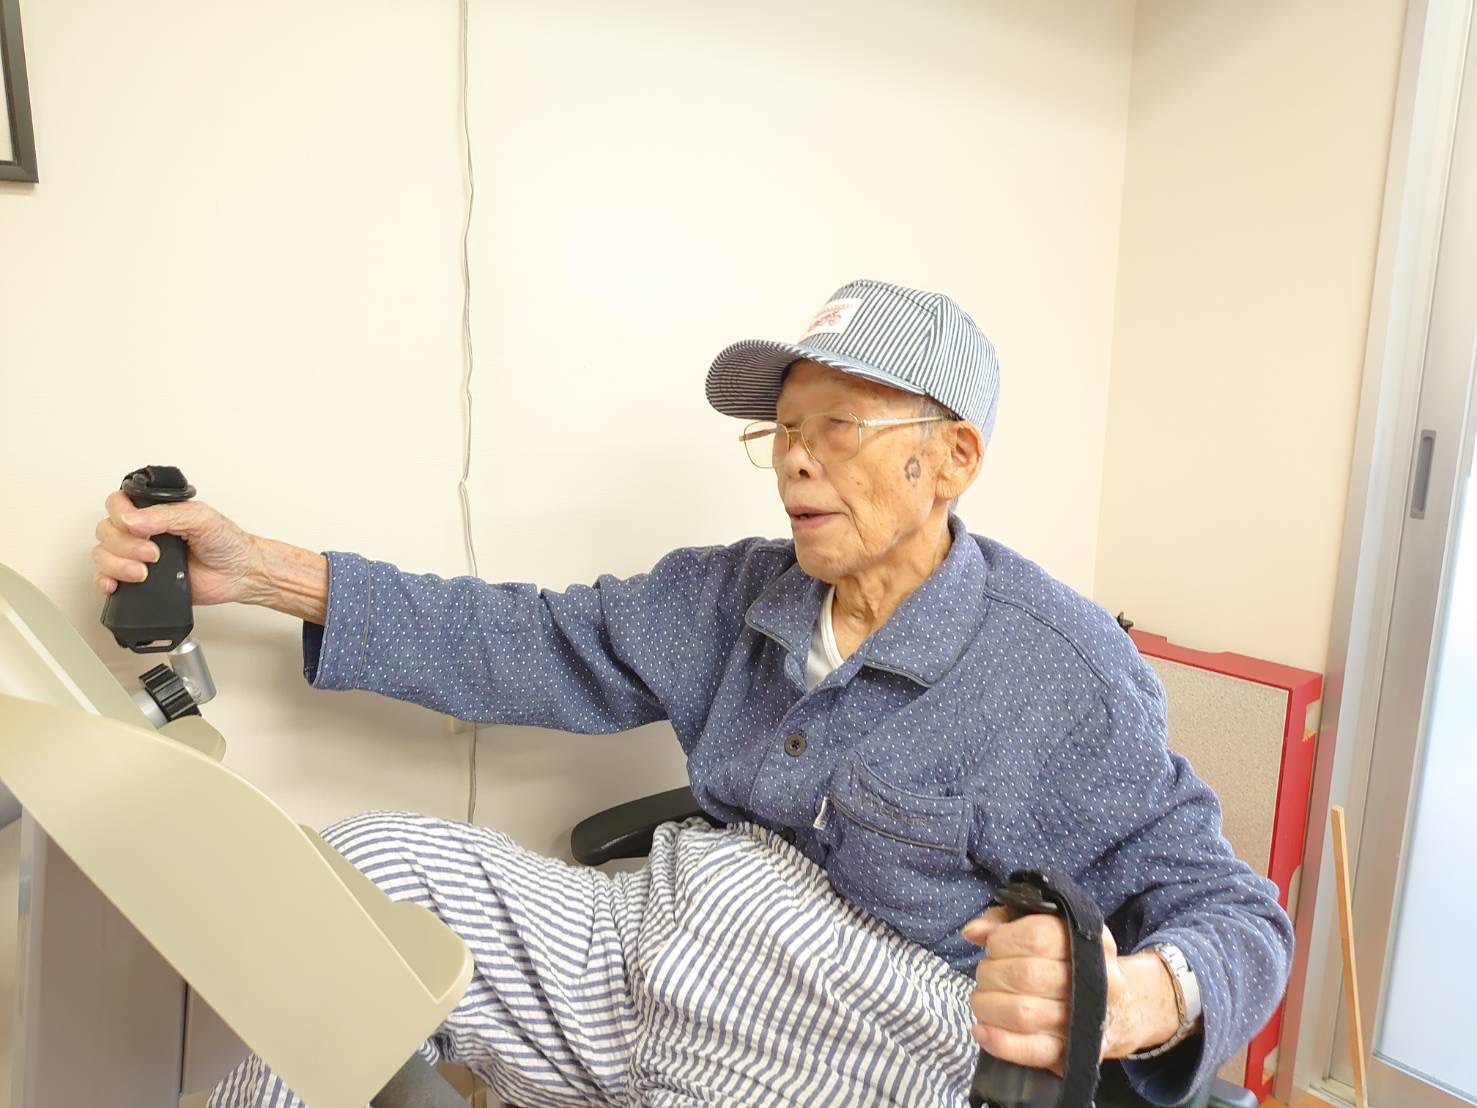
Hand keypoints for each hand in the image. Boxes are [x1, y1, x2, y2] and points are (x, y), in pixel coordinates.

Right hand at [92, 490, 263, 606]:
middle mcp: (143, 532)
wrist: (239, 573)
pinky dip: (104, 581)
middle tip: (153, 554)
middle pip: (106, 531)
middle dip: (124, 545)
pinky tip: (115, 585)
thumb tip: (132, 520)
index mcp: (155, 512)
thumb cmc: (226, 543)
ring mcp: (138, 556)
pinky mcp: (139, 580)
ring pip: (103, 554)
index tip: (137, 528)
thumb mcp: (201, 518)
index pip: (118, 504)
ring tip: (144, 573)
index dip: (119, 515)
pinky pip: (107, 578)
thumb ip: (166, 515)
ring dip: (117, 564)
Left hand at [962, 906, 1177, 1074]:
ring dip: (989, 1005)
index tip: (994, 944)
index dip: (1003, 940)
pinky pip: (1032, 1051)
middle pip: (1025, 975)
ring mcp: (1084, 1019)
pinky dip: (1000, 1042)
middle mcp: (1093, 979)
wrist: (1121, 1006)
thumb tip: (974, 932)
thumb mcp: (1050, 927)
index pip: (1037, 936)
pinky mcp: (1073, 1052)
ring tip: (983, 999)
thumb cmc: (1072, 961)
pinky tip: (982, 1031)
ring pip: (1024, 1013)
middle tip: (986, 974)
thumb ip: (1007, 920)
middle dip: (991, 973)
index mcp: (1088, 941)